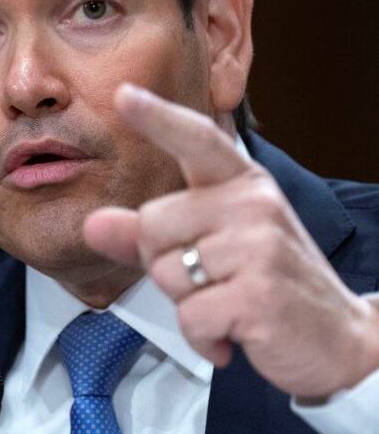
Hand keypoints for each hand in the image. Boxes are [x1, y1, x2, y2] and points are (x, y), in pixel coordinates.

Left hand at [84, 84, 378, 398]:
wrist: (340, 339)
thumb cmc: (266, 284)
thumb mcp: (209, 249)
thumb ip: (147, 234)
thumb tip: (93, 224)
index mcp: (242, 184)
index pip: (197, 140)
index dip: (157, 117)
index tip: (122, 93)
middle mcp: (254, 204)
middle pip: (153, 224)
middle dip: (164, 263)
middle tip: (211, 280)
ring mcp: (260, 247)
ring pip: (166, 271)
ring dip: (186, 303)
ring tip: (226, 302)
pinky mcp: (259, 294)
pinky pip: (190, 314)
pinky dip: (202, 335)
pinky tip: (232, 333)